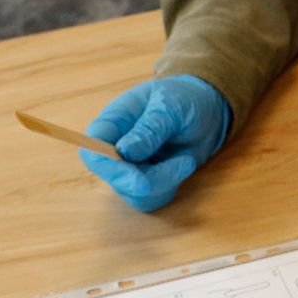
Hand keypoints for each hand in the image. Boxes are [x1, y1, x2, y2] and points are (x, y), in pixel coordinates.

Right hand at [78, 75, 230, 211]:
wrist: (205, 109)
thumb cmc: (182, 98)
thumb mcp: (170, 106)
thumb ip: (149, 128)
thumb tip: (124, 151)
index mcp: (113, 122)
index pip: (92, 151)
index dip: (108, 168)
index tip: (139, 176)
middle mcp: (115, 148)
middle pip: (114, 179)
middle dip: (149, 179)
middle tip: (184, 163)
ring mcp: (129, 167)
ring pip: (133, 194)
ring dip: (165, 182)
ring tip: (187, 160)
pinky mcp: (146, 181)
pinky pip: (150, 199)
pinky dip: (169, 188)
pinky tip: (184, 166)